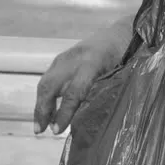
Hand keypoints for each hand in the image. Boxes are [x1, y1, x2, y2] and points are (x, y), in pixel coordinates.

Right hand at [33, 16, 132, 133]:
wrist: (121, 34)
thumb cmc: (125, 58)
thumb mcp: (120, 76)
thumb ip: (104, 94)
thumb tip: (87, 121)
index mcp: (92, 64)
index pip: (73, 92)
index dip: (64, 113)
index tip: (57, 131)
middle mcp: (74, 59)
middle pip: (51, 86)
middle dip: (42, 110)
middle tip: (40, 130)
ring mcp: (65, 57)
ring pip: (46, 83)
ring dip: (40, 105)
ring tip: (39, 126)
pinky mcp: (61, 59)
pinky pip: (48, 79)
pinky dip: (44, 97)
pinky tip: (45, 111)